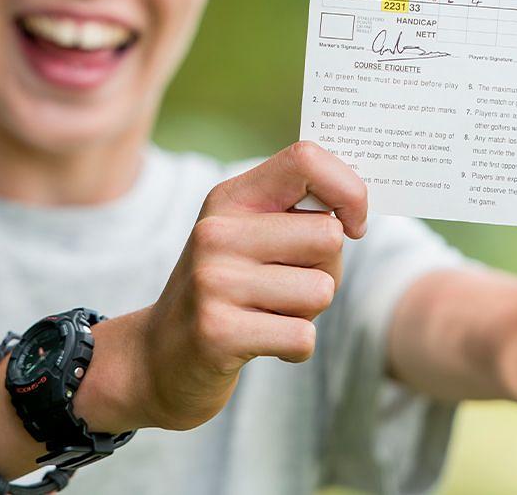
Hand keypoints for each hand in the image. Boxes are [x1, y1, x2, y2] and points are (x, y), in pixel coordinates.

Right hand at [136, 141, 366, 430]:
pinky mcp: (218, 332)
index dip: (349, 190)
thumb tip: (356, 209)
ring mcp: (213, 281)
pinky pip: (302, 336)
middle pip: (328, 235)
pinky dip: (294, 347)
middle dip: (328, 270)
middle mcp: (216, 232)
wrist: (160, 358)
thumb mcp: (248, 237)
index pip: (305, 159)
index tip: (353, 223)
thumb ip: (297, 213)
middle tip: (289, 287)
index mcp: (230, 198)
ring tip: (269, 314)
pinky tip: (262, 343)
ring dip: (309, 312)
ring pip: (321, 290)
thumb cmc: (228, 291)